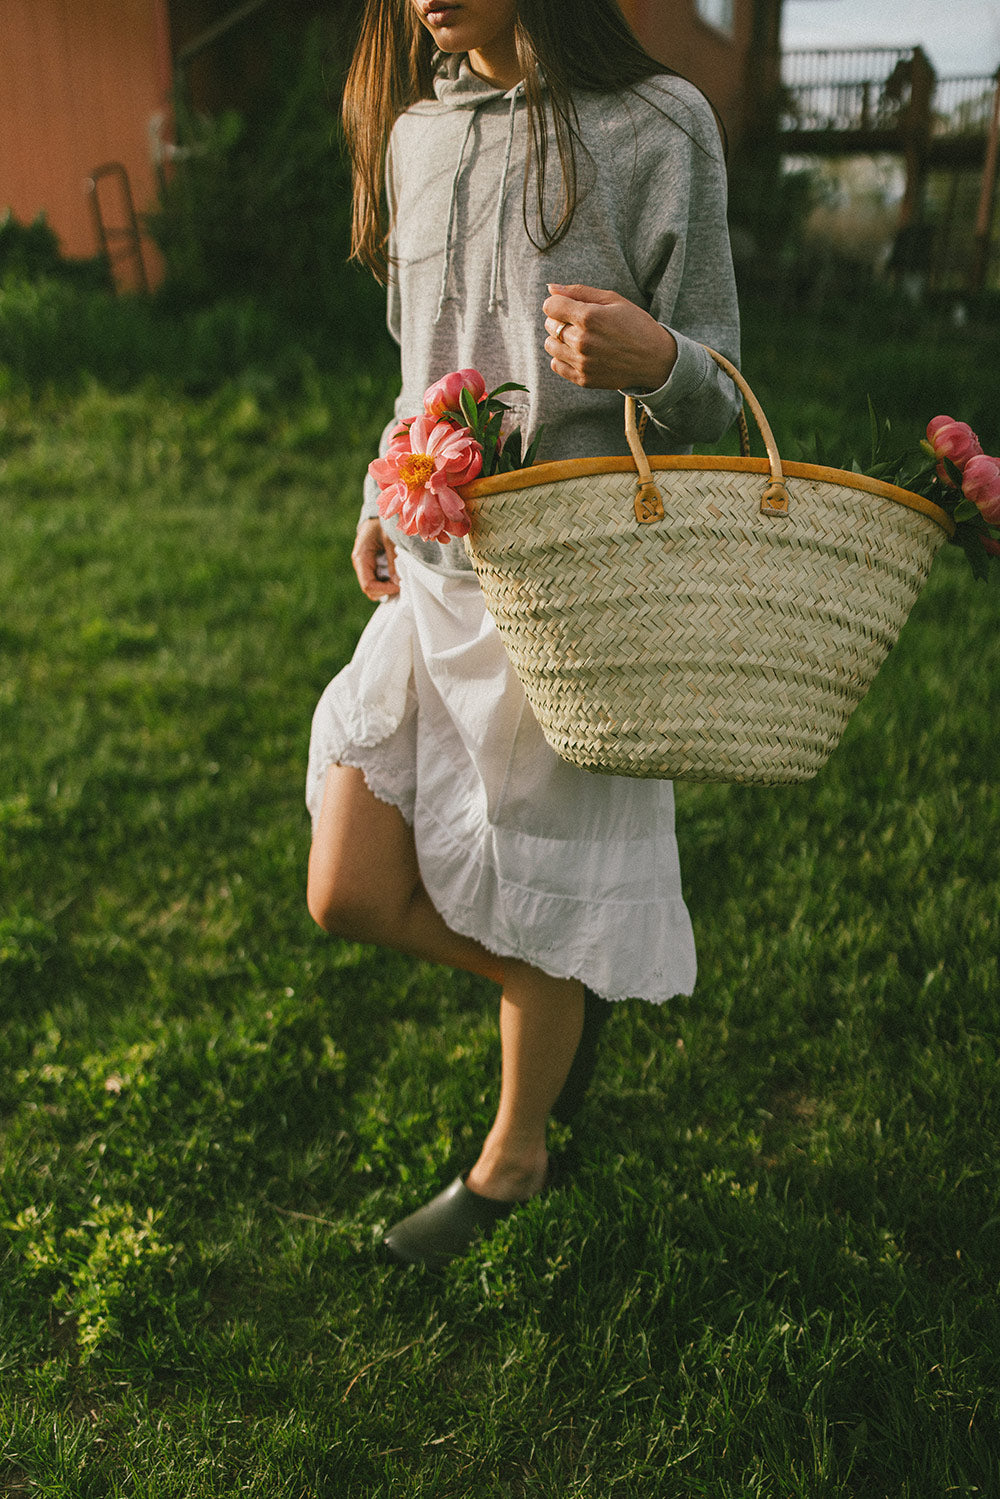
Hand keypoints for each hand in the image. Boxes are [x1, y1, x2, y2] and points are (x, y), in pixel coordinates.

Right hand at [352, 517, 399, 599]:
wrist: (376, 516)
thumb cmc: (381, 524)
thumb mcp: (389, 539)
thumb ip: (392, 560)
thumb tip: (397, 581)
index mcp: (361, 558)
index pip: (368, 585)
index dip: (384, 590)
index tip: (399, 585)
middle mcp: (360, 565)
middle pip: (370, 591)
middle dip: (386, 591)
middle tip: (402, 584)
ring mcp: (365, 567)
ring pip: (374, 588)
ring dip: (387, 588)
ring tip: (401, 580)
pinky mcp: (371, 566)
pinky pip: (378, 580)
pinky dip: (388, 582)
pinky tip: (398, 576)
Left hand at [542, 284, 677, 391]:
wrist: (655, 359)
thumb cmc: (635, 324)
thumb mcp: (613, 300)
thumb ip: (579, 292)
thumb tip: (550, 288)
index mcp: (589, 317)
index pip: (550, 306)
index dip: (557, 303)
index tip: (567, 305)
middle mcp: (582, 341)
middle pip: (550, 325)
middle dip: (559, 319)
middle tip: (579, 322)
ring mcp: (582, 362)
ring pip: (550, 346)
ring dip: (559, 339)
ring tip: (578, 337)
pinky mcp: (583, 379)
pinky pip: (556, 365)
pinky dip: (562, 357)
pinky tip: (578, 352)